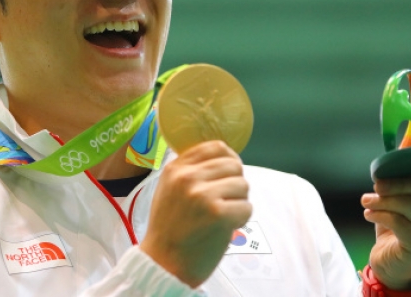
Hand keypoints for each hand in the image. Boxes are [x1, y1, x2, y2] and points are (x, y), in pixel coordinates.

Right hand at [140, 140, 251, 287]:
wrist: (164, 263)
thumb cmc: (169, 228)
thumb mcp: (169, 188)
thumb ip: (190, 170)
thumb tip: (223, 155)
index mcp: (176, 168)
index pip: (216, 146)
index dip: (229, 159)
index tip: (228, 174)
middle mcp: (188, 177)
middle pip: (234, 165)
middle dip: (235, 184)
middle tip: (225, 201)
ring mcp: (203, 195)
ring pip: (243, 185)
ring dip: (239, 202)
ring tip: (222, 215)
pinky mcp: (218, 214)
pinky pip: (247, 207)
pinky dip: (241, 219)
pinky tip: (225, 227)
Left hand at [361, 163, 410, 288]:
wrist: (393, 258)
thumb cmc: (404, 219)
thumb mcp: (408, 191)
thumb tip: (407, 138)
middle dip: (399, 182)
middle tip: (377, 183)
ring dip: (383, 199)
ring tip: (367, 199)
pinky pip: (400, 222)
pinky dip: (380, 214)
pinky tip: (369, 213)